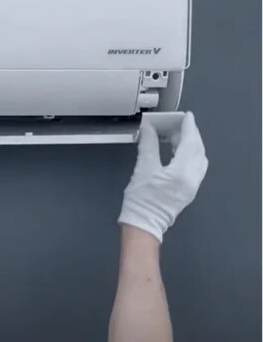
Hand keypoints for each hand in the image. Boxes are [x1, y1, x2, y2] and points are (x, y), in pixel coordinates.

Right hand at [118, 112, 207, 241]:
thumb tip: (149, 129)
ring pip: (198, 159)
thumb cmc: (141, 198)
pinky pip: (195, 167)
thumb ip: (149, 146)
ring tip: (177, 137)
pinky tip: (178, 153)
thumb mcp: (143, 168)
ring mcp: (193, 185)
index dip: (189, 127)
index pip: (190, 143)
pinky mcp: (188, 191)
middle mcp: (193, 177)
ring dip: (191, 145)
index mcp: (183, 171)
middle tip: (180, 124)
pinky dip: (189, 156)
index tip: (187, 116)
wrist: (143, 225)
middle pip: (198, 150)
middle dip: (191, 135)